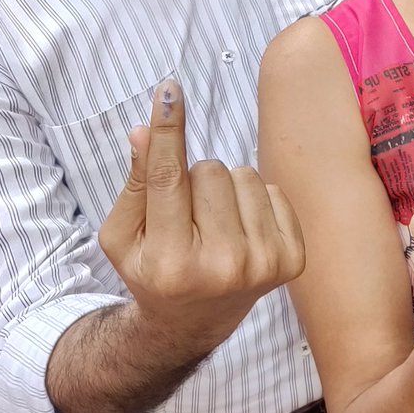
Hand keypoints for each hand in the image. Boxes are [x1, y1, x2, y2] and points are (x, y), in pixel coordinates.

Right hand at [99, 80, 305, 349]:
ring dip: (226, 189)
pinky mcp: (291, 260)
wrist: (194, 323)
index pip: (168, 178)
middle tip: (187, 216)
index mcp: (168, 261)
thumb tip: (144, 131)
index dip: (167, 129)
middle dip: (195, 180)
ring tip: (214, 224)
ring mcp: (261, 265)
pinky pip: (272, 190)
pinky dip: (254, 202)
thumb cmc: (153, 269)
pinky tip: (241, 232)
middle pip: (211, 169)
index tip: (169, 89)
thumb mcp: (123, 236)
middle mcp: (219, 266)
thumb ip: (135, 183)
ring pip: (244, 174)